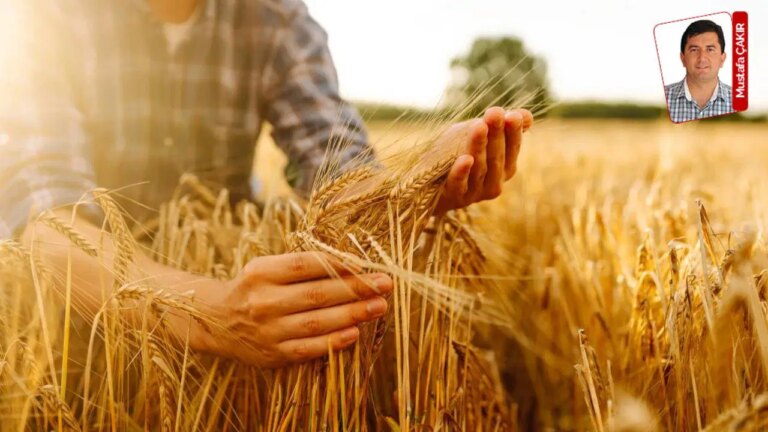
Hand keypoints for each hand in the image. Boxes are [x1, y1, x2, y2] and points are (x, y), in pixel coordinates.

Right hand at [190, 252, 391, 367]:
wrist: (216, 321)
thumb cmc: (254, 288)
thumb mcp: (268, 267)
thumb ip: (302, 265)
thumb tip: (352, 263)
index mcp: (261, 272)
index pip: (306, 265)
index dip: (339, 264)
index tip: (368, 264)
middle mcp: (263, 301)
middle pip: (317, 293)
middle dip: (356, 288)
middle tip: (385, 284)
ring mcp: (267, 330)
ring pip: (317, 322)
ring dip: (353, 314)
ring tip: (379, 306)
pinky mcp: (273, 354)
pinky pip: (308, 348)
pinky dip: (334, 341)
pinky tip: (356, 333)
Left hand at [434, 107, 532, 213]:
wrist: (426, 182)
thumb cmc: (455, 153)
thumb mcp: (476, 135)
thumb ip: (499, 126)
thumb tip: (526, 115)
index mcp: (505, 167)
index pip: (513, 148)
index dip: (513, 132)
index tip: (511, 114)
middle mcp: (494, 182)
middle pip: (497, 157)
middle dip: (496, 134)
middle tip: (495, 113)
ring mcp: (475, 192)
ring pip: (479, 168)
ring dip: (479, 147)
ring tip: (479, 126)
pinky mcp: (454, 197)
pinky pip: (459, 184)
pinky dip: (462, 172)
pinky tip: (464, 159)